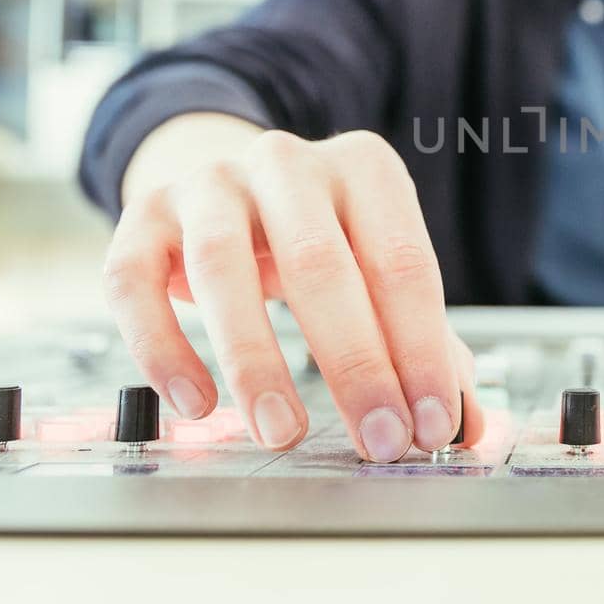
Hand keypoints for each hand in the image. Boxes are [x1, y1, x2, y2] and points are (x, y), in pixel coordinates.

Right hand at [103, 119, 479, 461]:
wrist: (222, 183)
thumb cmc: (319, 240)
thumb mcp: (377, 272)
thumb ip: (426, 345)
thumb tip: (468, 426)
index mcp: (364, 168)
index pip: (403, 263)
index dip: (421, 350)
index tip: (432, 424)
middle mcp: (287, 162)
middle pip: (322, 263)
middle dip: (356, 364)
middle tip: (379, 442)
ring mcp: (209, 183)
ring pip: (222, 266)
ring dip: (255, 361)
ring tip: (281, 432)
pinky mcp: (141, 214)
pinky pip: (135, 281)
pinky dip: (162, 347)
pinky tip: (196, 404)